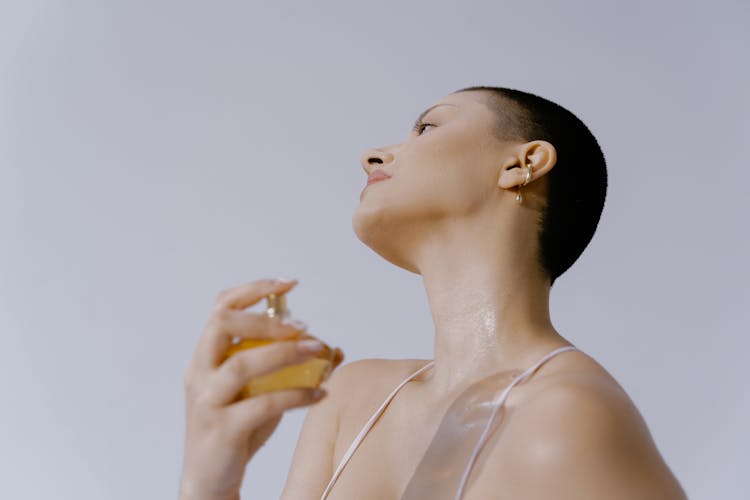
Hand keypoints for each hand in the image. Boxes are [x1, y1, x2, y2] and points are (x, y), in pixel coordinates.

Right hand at [178, 278, 343, 499]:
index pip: (220, 308)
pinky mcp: (223, 429)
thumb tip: (334, 348)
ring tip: (319, 349)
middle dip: (266, 319)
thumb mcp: (260, 392)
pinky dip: (295, 395)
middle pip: (223, 325)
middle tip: (302, 325)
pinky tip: (319, 393)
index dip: (253, 290)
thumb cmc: (236, 430)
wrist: (210, 481)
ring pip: (242, 365)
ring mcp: (207, 402)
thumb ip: (289, 368)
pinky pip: (261, 405)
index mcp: (205, 357)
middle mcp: (200, 373)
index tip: (288, 283)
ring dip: (285, 353)